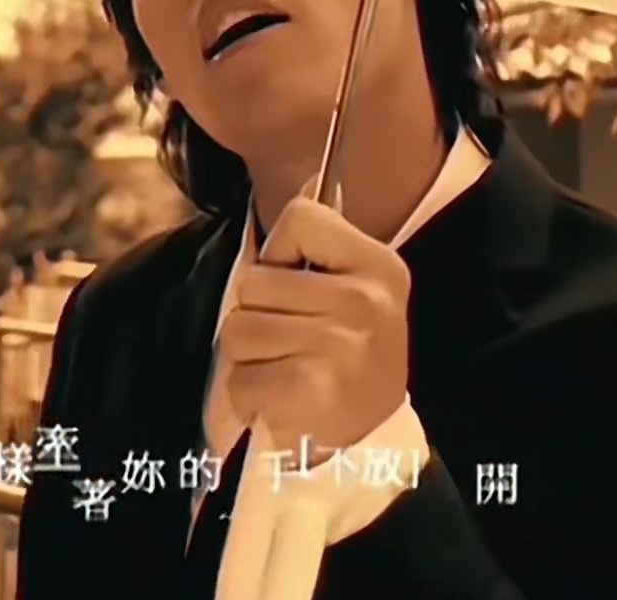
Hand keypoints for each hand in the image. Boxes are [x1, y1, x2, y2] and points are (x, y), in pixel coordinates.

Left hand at [220, 195, 409, 463]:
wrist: (368, 441)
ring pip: (238, 329)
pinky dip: (250, 393)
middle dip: (257, 312)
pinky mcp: (310, 393)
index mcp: (379, 266)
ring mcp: (338, 348)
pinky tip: (283, 397)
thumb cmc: (347, 352)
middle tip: (293, 336)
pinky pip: (240, 377)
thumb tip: (309, 174)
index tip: (302, 279)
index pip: (299, 217)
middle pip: (253, 281)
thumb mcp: (354, 286)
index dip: (283, 251)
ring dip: (250, 355)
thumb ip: (322, 241)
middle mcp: (364, 303)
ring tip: (287, 367)